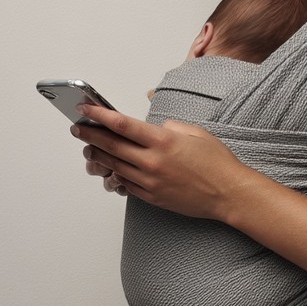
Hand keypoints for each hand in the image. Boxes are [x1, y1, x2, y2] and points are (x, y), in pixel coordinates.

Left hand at [71, 105, 253, 218]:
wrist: (228, 193)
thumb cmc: (217, 162)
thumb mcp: (196, 132)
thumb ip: (171, 127)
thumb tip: (155, 128)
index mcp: (163, 141)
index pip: (122, 125)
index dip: (100, 115)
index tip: (85, 108)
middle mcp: (153, 161)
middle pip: (111, 146)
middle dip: (90, 135)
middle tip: (77, 129)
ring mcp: (150, 181)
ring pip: (114, 166)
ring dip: (98, 156)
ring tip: (89, 149)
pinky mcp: (152, 196)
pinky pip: (126, 184)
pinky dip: (114, 175)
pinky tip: (110, 169)